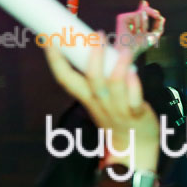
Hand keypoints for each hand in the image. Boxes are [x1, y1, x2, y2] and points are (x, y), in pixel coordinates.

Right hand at [44, 35, 158, 161]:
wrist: (134, 151)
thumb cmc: (116, 119)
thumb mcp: (98, 100)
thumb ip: (97, 78)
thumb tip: (94, 47)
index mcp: (87, 98)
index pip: (65, 79)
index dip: (55, 60)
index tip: (49, 39)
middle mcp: (100, 103)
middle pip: (91, 81)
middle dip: (92, 58)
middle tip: (95, 35)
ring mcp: (118, 110)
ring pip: (114, 87)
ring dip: (118, 67)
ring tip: (124, 50)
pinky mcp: (137, 114)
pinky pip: (134, 100)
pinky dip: (134, 85)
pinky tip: (135, 71)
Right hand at [115, 0, 164, 58]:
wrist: (130, 50)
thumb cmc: (140, 46)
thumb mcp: (153, 37)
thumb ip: (158, 28)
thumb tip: (162, 18)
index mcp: (136, 24)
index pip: (141, 13)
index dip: (144, 8)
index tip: (144, 2)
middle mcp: (130, 20)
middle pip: (143, 10)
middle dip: (152, 12)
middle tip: (158, 15)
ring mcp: (126, 18)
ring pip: (142, 13)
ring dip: (144, 24)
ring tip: (138, 33)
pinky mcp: (122, 17)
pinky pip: (136, 15)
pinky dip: (139, 24)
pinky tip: (133, 31)